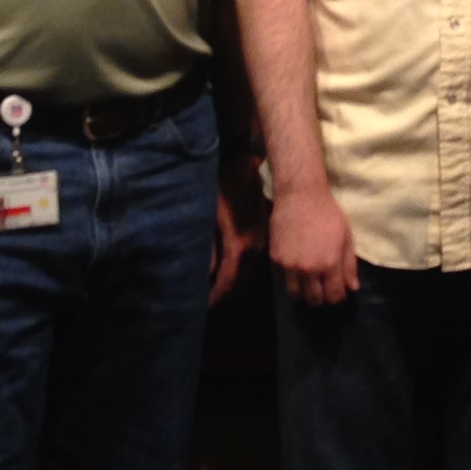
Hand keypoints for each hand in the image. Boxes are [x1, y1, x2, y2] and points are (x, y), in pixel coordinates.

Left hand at [209, 151, 267, 305]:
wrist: (252, 164)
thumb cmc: (226, 186)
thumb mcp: (210, 215)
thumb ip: (208, 247)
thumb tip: (208, 275)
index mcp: (240, 245)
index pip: (227, 282)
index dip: (216, 296)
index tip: (204, 305)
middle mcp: (256, 248)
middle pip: (241, 281)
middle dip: (226, 293)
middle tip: (210, 301)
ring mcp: (264, 241)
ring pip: (250, 271)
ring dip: (236, 282)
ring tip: (220, 290)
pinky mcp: (267, 234)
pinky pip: (255, 259)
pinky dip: (243, 269)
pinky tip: (234, 269)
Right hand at [271, 180, 358, 306]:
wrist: (300, 196)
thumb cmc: (328, 214)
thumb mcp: (346, 238)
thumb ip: (349, 266)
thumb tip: (352, 288)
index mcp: (329, 264)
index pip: (334, 296)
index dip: (338, 297)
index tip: (338, 292)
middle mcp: (309, 269)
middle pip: (314, 300)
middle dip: (321, 298)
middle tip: (323, 288)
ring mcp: (290, 266)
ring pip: (296, 294)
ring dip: (304, 292)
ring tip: (309, 282)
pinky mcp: (276, 259)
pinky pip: (284, 278)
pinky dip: (292, 277)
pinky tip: (297, 265)